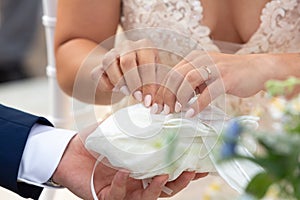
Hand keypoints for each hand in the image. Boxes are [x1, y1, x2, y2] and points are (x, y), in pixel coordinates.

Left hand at [52, 133, 207, 199]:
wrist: (68, 151)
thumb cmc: (95, 141)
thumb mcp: (119, 130)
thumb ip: (137, 125)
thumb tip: (157, 112)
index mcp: (143, 167)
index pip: (170, 169)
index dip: (187, 168)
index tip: (203, 161)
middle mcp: (137, 182)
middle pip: (165, 188)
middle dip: (181, 181)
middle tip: (192, 170)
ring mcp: (123, 191)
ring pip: (147, 198)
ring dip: (157, 189)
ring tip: (163, 175)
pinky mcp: (106, 197)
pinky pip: (118, 197)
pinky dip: (122, 184)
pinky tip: (123, 172)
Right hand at [92, 39, 158, 106]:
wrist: (126, 72)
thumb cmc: (146, 75)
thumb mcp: (156, 78)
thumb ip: (158, 88)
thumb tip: (156, 104)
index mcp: (145, 46)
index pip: (146, 63)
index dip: (148, 83)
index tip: (148, 100)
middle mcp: (128, 46)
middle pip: (127, 62)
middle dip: (133, 83)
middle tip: (138, 98)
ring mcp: (111, 53)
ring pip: (110, 64)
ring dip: (119, 82)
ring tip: (127, 92)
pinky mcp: (99, 64)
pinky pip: (98, 74)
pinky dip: (106, 84)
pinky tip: (115, 89)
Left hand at [152, 51, 270, 116]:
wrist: (258, 68)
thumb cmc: (229, 75)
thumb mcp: (206, 76)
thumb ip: (191, 84)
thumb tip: (174, 102)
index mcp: (193, 58)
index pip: (171, 74)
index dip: (161, 91)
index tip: (157, 106)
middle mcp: (201, 59)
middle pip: (175, 76)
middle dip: (166, 95)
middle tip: (164, 111)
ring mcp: (214, 67)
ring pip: (188, 80)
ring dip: (179, 97)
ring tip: (177, 111)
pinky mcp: (227, 77)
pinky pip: (207, 92)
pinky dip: (197, 104)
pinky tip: (192, 113)